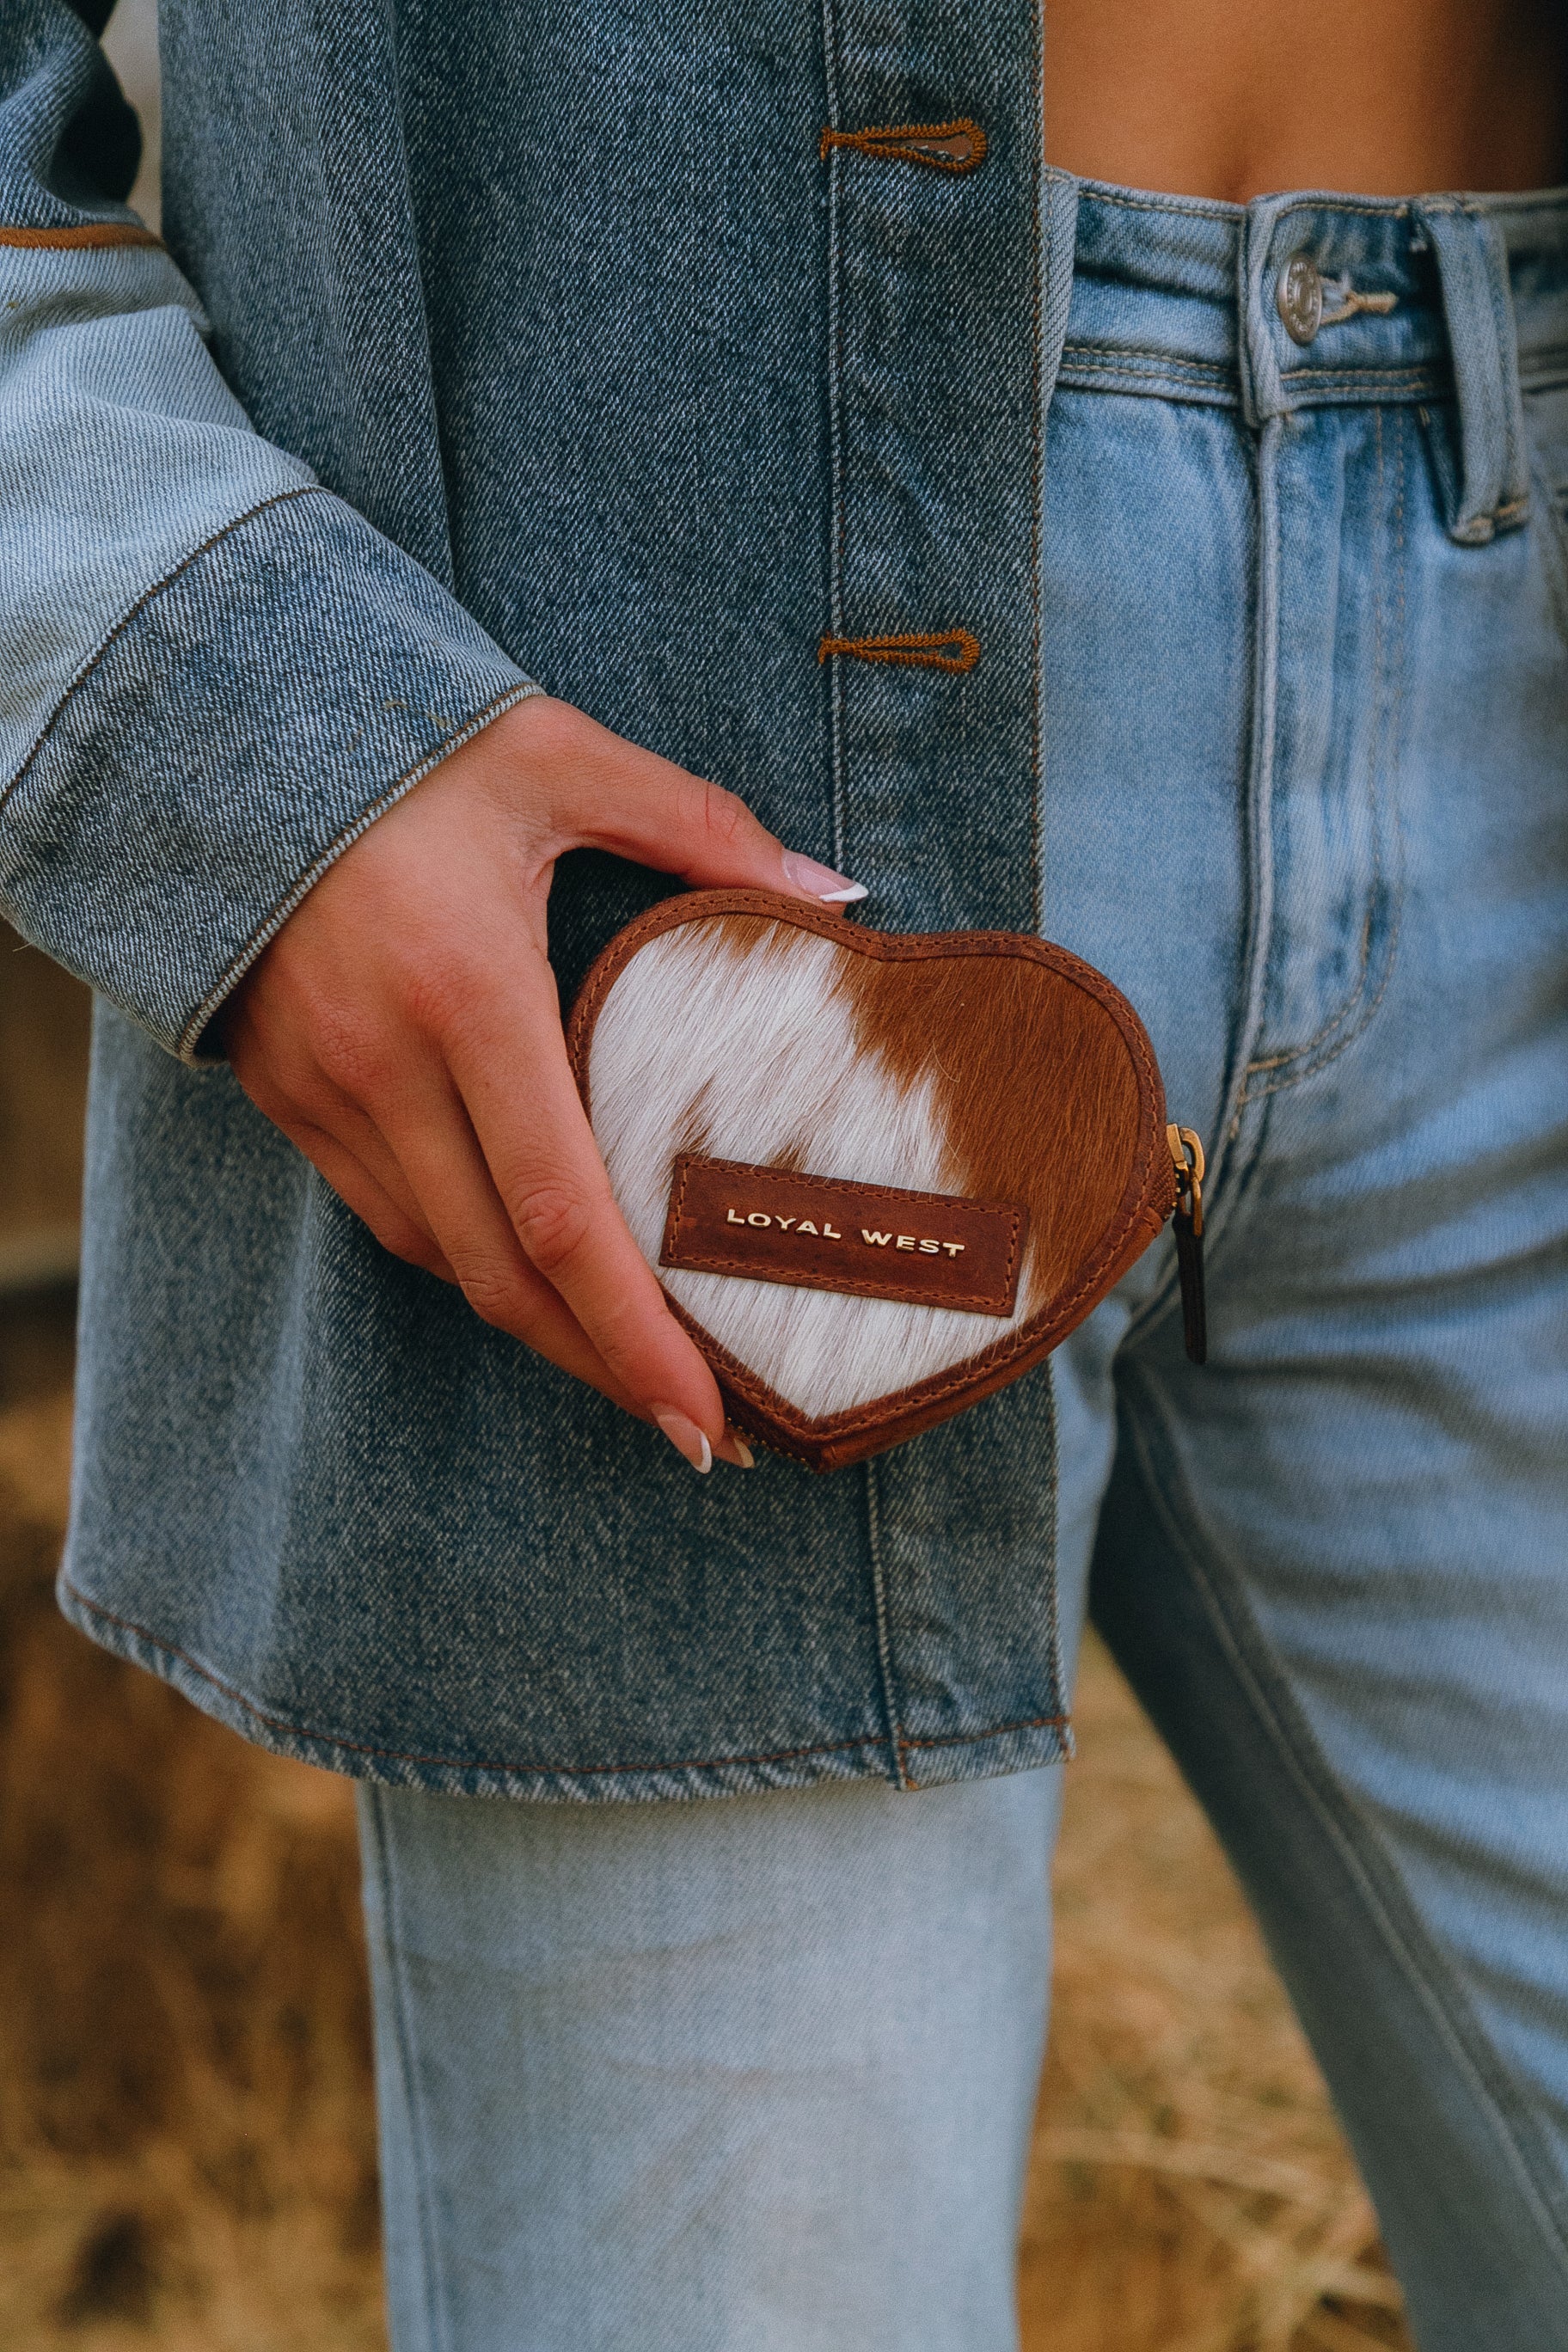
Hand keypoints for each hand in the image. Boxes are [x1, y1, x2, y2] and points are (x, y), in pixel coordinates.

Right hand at [217, 694, 865, 1472]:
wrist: (216, 734)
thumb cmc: (407, 742)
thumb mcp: (560, 760)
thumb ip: (703, 829)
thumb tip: (836, 892)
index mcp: (469, 994)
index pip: (563, 1214)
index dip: (634, 1334)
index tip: (706, 1414)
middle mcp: (389, 1069)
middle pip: (505, 1275)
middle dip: (605, 1370)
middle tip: (705, 1432)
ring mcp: (326, 1094)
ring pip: (443, 1260)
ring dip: (541, 1330)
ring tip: (637, 1369)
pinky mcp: (289, 1098)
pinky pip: (390, 1216)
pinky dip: (470, 1261)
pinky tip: (537, 1278)